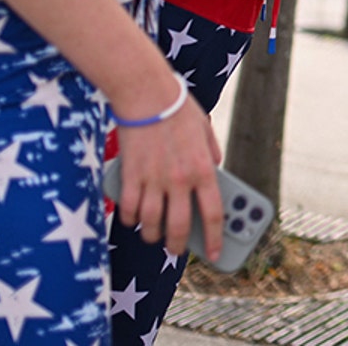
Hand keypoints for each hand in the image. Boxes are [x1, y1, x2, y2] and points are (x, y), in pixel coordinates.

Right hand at [112, 93, 223, 260]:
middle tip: (178, 250)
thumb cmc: (177, 107)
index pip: (213, 214)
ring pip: (152, 224)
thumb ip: (213, 152)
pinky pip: (130, 209)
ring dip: (152, 235)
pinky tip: (134, 219)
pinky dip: (131, 219)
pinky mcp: (130, 175)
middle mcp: (179, 179)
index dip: (216, 239)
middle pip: (180, 227)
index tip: (215, 255)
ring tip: (154, 236)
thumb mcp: (205, 128)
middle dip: (179, 245)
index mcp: (203, 169)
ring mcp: (153, 179)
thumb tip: (217, 170)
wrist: (145, 92)